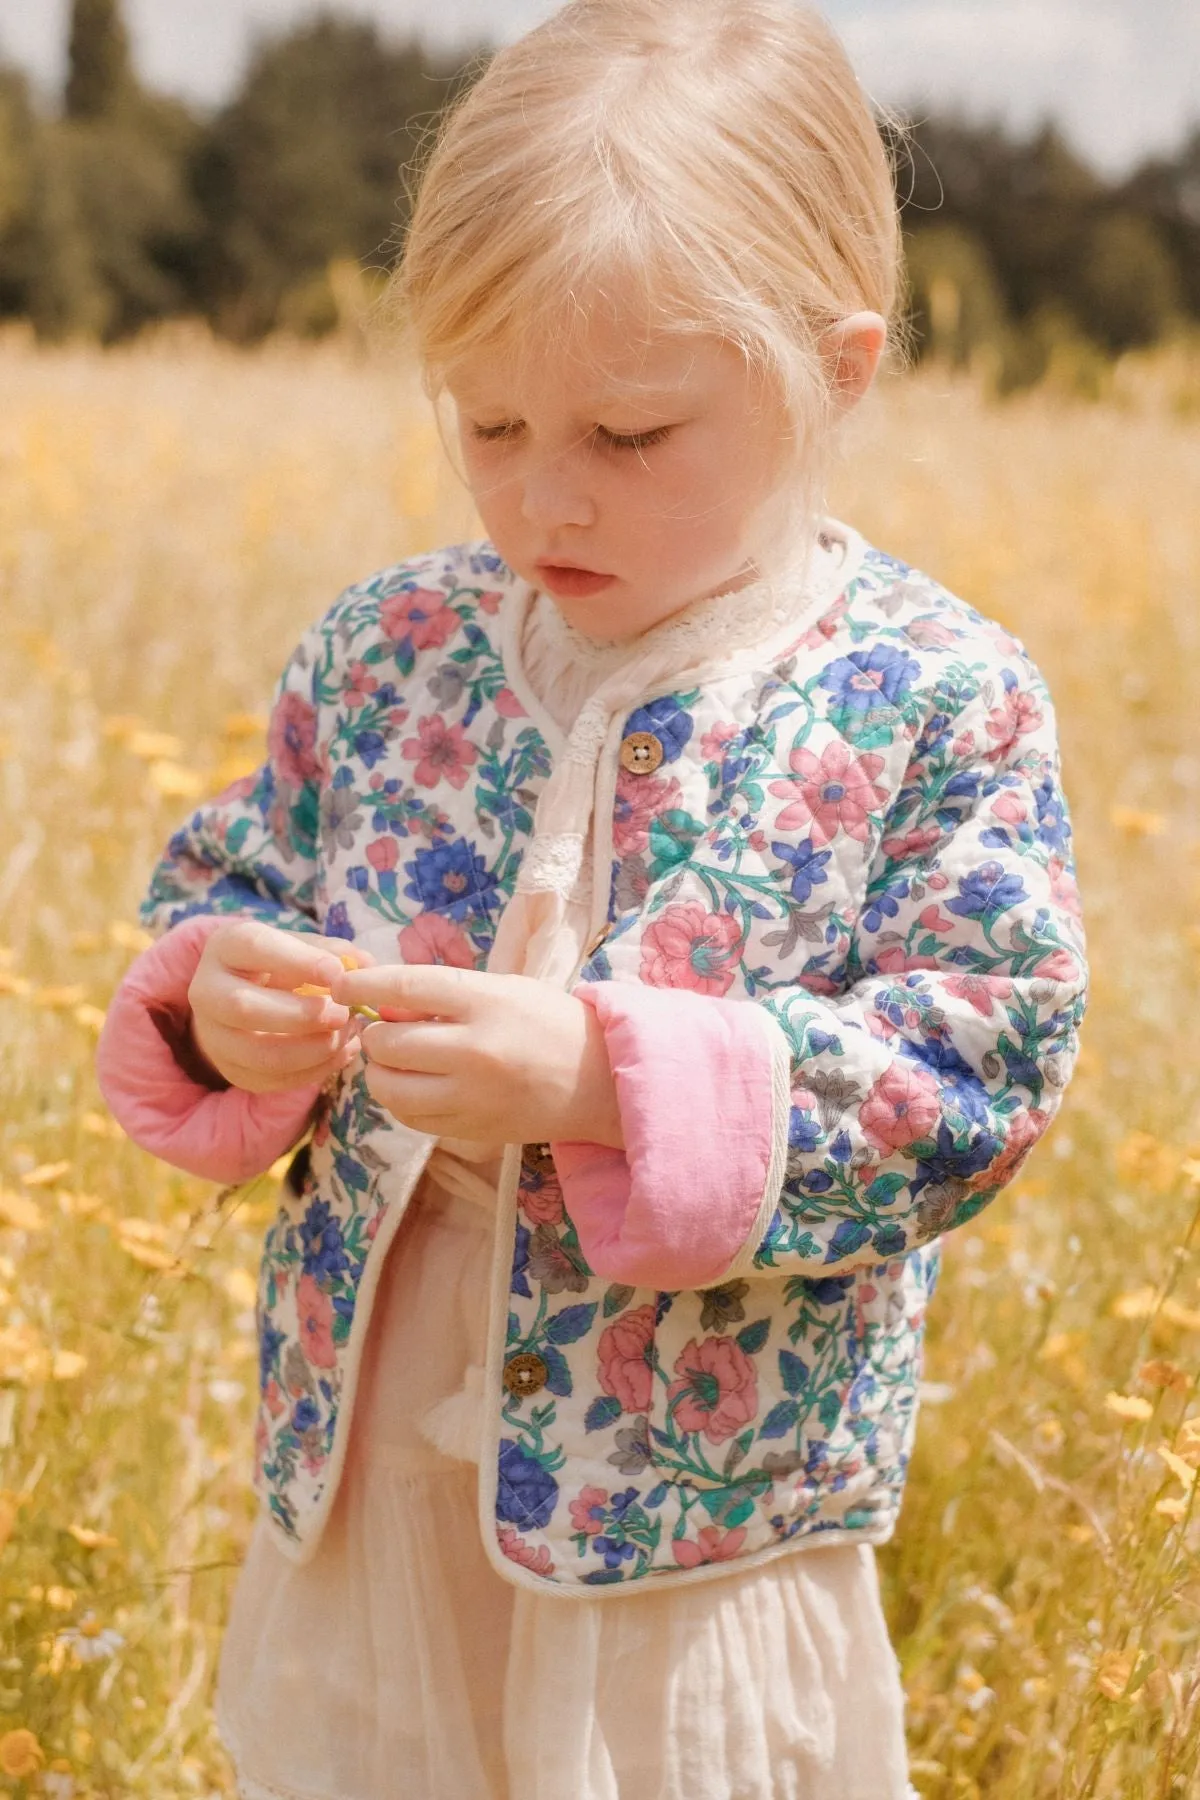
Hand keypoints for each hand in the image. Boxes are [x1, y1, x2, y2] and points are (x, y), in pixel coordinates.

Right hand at [187, 920, 373, 1094]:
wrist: (242, 995)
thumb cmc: (280, 962)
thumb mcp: (300, 946)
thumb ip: (333, 951)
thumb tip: (365, 965)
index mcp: (226, 947)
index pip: (255, 948)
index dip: (300, 961)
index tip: (338, 973)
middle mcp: (207, 991)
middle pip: (244, 1008)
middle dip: (301, 1015)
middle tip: (343, 1014)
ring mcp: (214, 1036)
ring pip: (260, 1054)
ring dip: (313, 1049)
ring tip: (348, 1034)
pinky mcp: (231, 1070)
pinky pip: (273, 1080)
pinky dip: (315, 1070)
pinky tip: (342, 1052)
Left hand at [330, 963, 623, 1148]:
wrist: (599, 1080)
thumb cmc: (549, 1022)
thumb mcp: (503, 989)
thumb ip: (446, 995)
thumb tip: (383, 1005)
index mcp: (486, 1002)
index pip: (406, 988)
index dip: (364, 985)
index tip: (342, 985)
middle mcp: (476, 1049)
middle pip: (388, 1043)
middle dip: (372, 1035)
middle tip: (380, 1029)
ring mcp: (472, 1095)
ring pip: (390, 1088)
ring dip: (379, 1072)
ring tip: (394, 1061)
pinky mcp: (471, 1128)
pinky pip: (410, 1117)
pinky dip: (400, 1100)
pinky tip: (414, 1086)